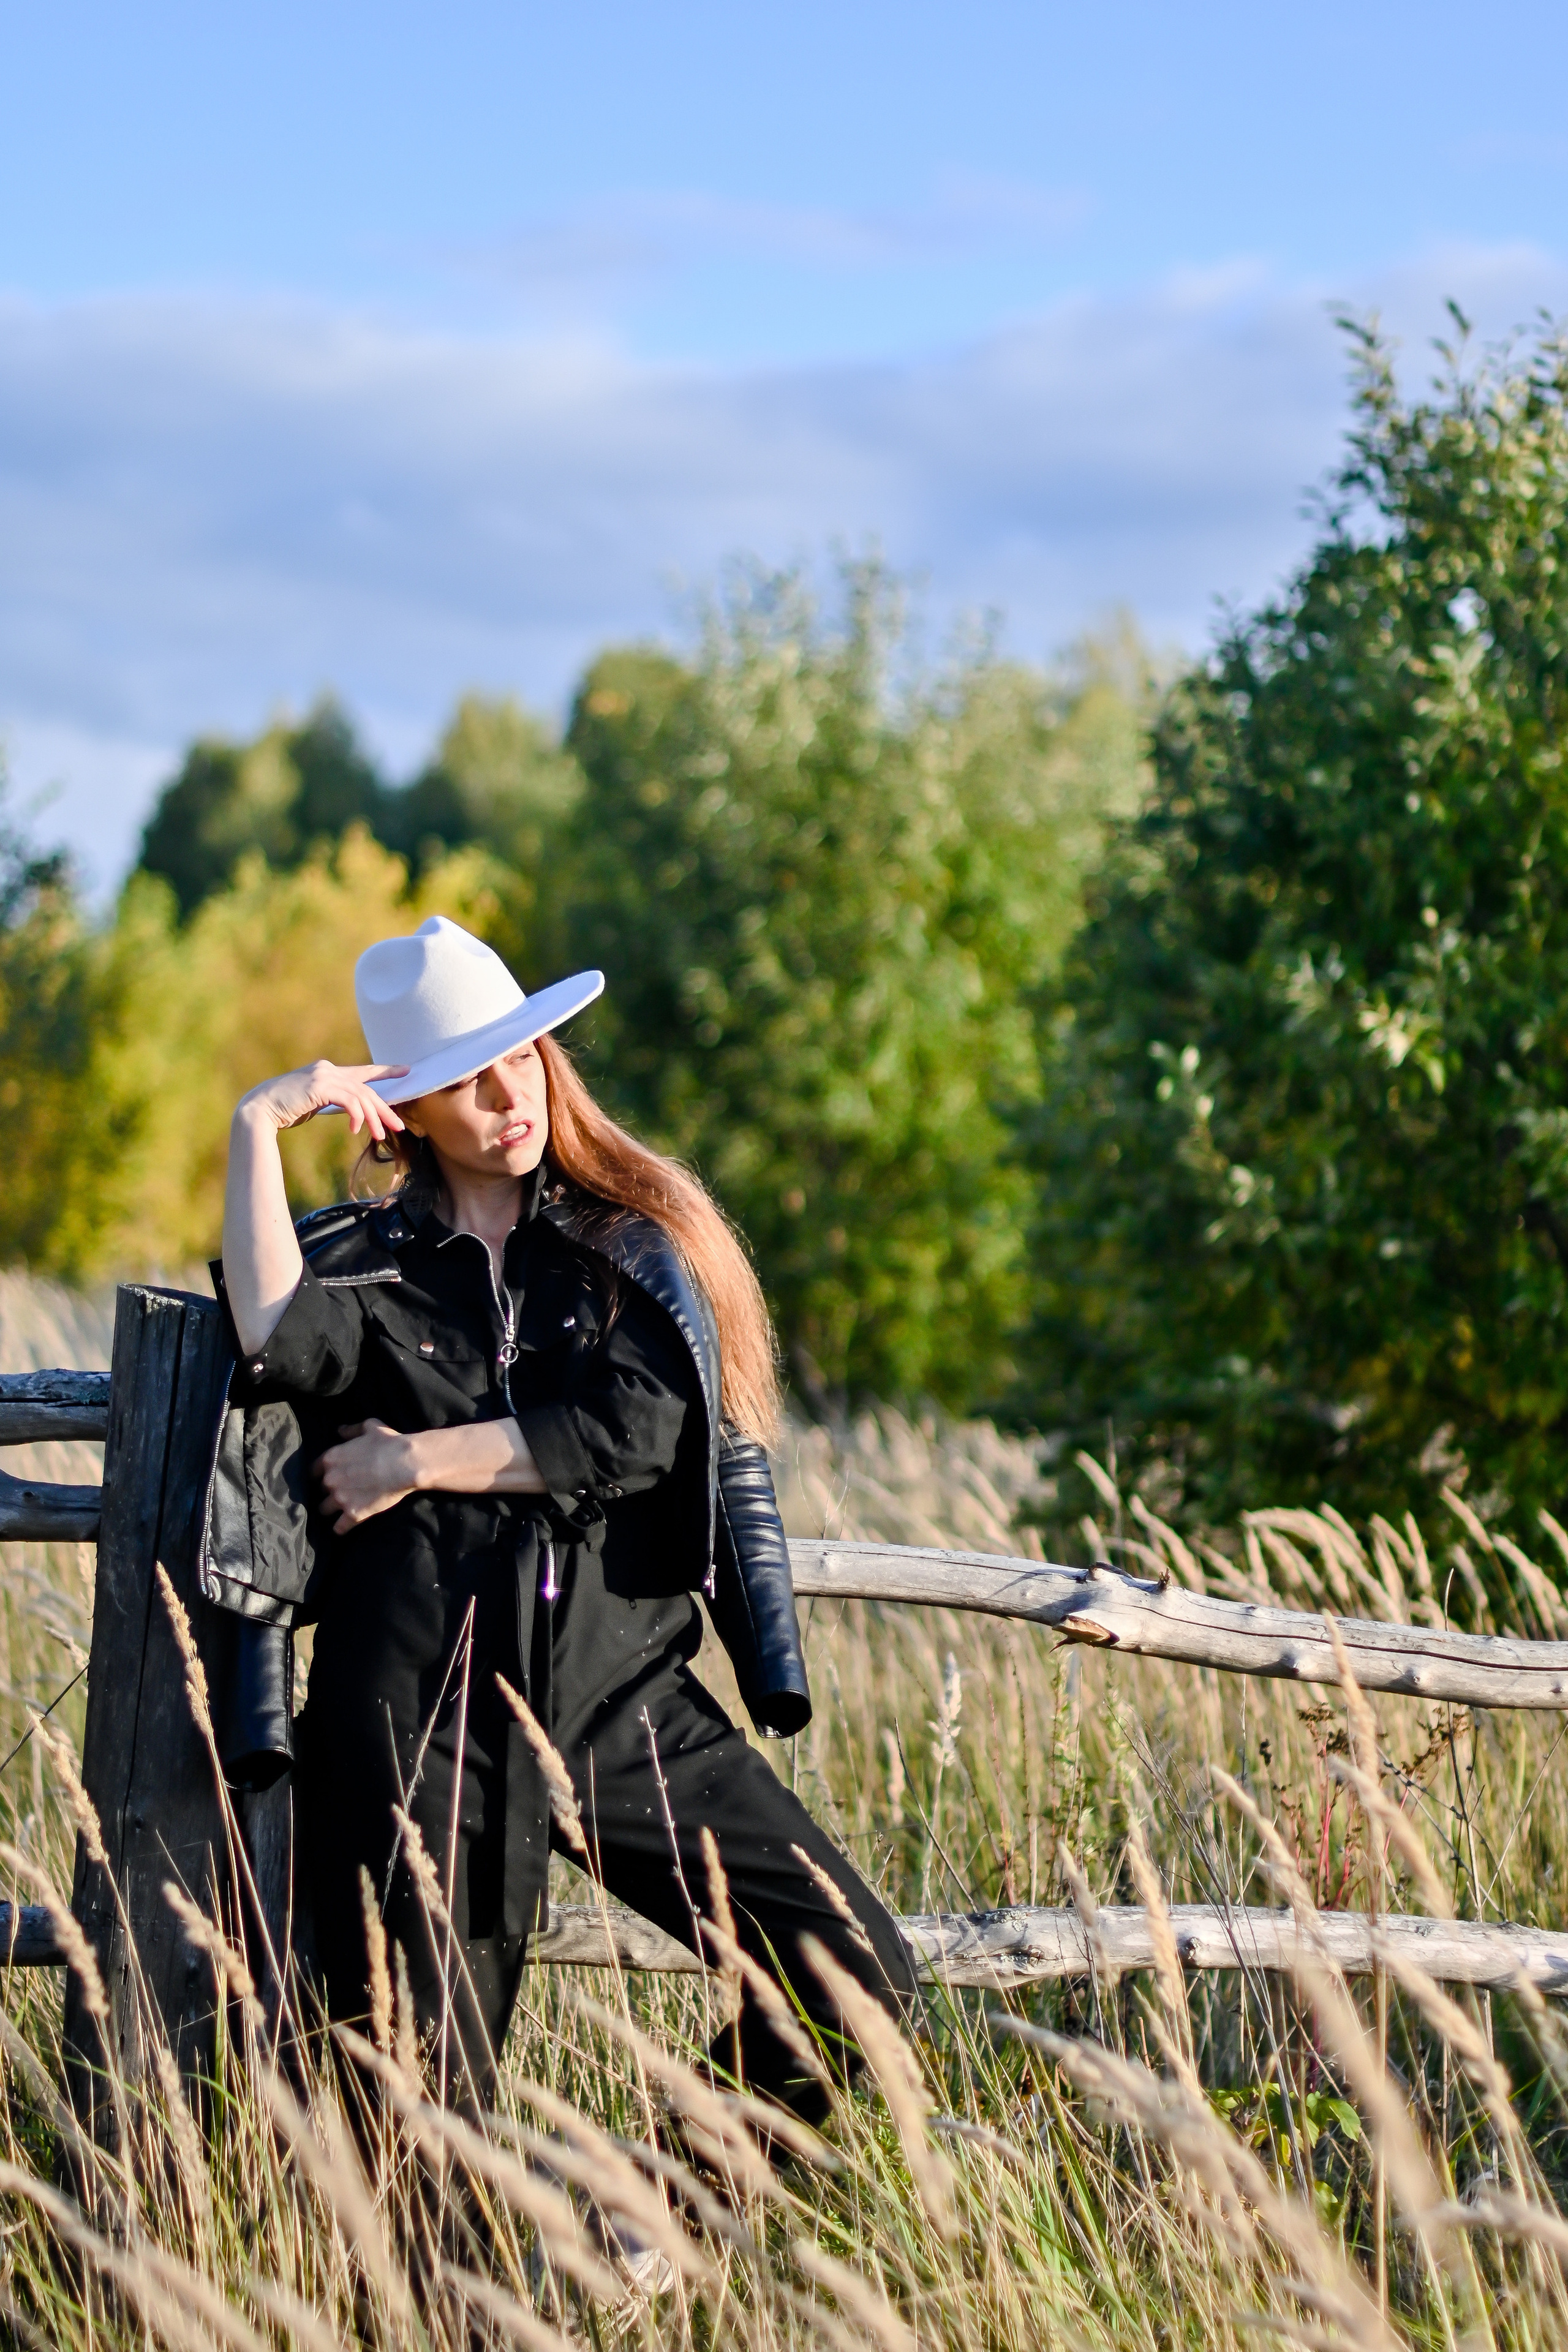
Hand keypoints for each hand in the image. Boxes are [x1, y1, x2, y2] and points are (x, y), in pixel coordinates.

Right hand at [236, 1059, 408, 1140]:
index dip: (386, 1071)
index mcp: (328, 1072)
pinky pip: (348, 1101)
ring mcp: (323, 1075)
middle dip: (384, 1109)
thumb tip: (350, 1109)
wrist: (259, 1108)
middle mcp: (328, 1069)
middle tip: (399, 1126)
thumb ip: (331, 1100)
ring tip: (380, 1136)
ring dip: (373, 1118)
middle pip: (366, 1089)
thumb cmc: (284, 1110)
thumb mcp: (313, 1103)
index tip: (407, 1070)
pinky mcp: (319, 1085)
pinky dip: (356, 1116)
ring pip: (360, 1096)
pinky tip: (355, 1130)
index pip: (363, 1071)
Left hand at [315, 1419, 417, 1532]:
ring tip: (338, 1511)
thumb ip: (351, 1430)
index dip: (321, 1474)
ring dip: (330, 1509)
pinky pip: (339, 1527)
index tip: (328, 1476)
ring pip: (324, 1509)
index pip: (314, 1470)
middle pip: (320, 1490)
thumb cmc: (389, 1443)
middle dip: (328, 1491)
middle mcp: (330, 1479)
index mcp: (331, 1458)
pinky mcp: (353, 1514)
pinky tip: (342, 1529)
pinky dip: (340, 1528)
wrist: (405, 1464)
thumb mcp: (370, 1427)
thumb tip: (340, 1430)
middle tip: (340, 1492)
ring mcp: (340, 1498)